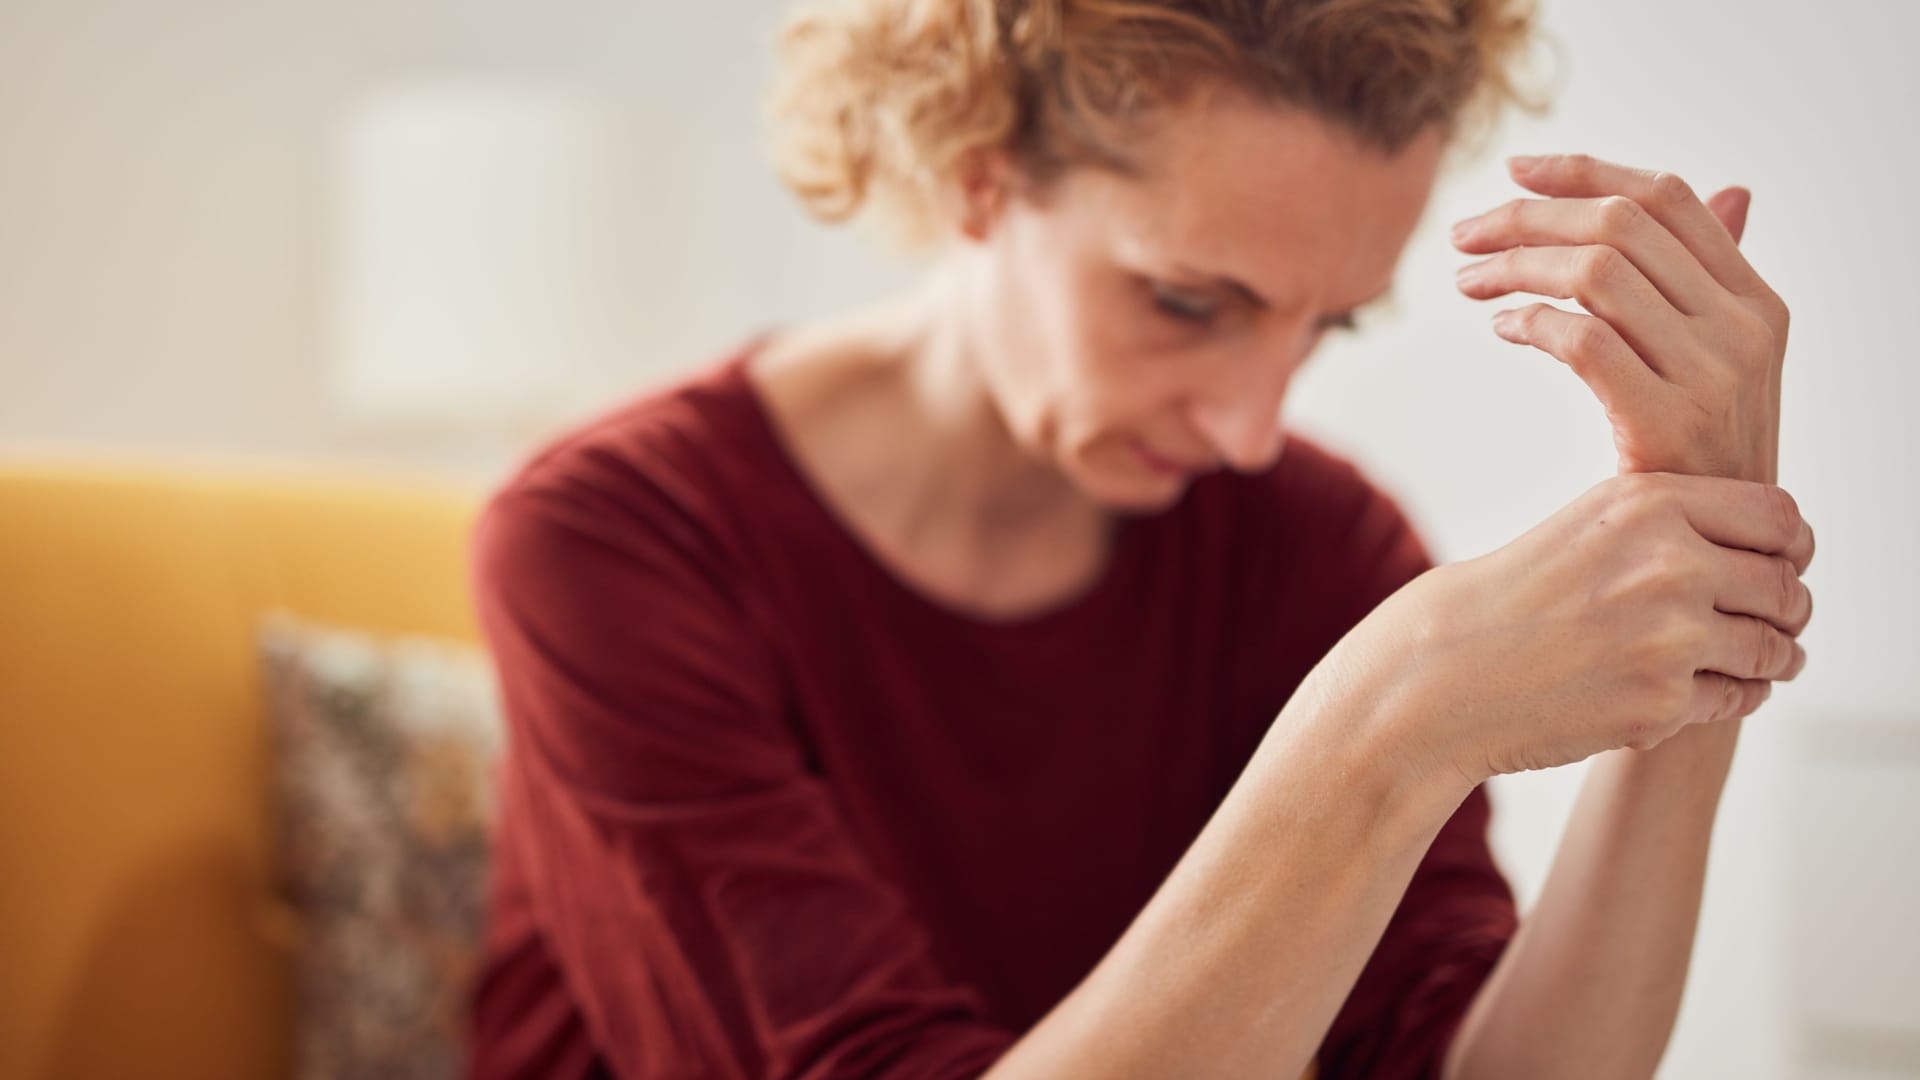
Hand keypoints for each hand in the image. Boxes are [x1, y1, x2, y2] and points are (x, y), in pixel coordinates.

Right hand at [1304, 472, 1813, 784]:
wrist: (1439, 674)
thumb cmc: (1509, 601)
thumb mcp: (1588, 528)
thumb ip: (1673, 524)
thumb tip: (1780, 548)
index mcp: (1650, 504)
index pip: (1779, 518)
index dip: (1793, 548)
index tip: (1782, 567)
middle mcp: (1669, 562)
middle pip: (1786, 586)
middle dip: (1785, 612)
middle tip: (1771, 626)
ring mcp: (1670, 636)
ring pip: (1773, 649)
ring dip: (1766, 661)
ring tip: (1741, 665)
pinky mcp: (1662, 702)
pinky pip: (1736, 700)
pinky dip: (1725, 700)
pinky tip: (1687, 693)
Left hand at [1449, 153, 1790, 483]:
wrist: (1722, 554)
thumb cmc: (1702, 457)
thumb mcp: (1727, 362)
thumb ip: (1711, 282)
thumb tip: (1730, 190)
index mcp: (1755, 300)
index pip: (1667, 199)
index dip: (1585, 172)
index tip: (1515, 171)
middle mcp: (1743, 326)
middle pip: (1619, 225)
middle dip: (1528, 218)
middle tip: (1463, 234)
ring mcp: (1712, 374)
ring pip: (1596, 273)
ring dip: (1514, 266)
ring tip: (1466, 282)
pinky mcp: (1668, 421)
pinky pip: (1583, 340)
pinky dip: (1530, 322)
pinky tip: (1502, 328)